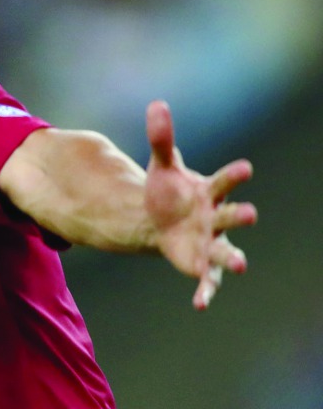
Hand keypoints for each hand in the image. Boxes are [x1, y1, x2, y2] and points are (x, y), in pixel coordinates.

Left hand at [144, 101, 256, 309]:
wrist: (158, 220)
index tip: (246, 168)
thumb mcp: (161, 165)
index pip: (225, 181)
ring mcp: (209, 242)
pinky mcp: (198, 264)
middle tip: (251, 214)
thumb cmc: (168, 191)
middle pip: (231, 215)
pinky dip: (205, 291)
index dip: (235, 175)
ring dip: (233, 257)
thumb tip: (156, 104)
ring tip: (239, 265)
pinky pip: (205, 279)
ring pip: (225, 251)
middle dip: (241, 215)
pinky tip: (200, 304)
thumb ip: (162, 139)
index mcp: (210, 192)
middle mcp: (216, 218)